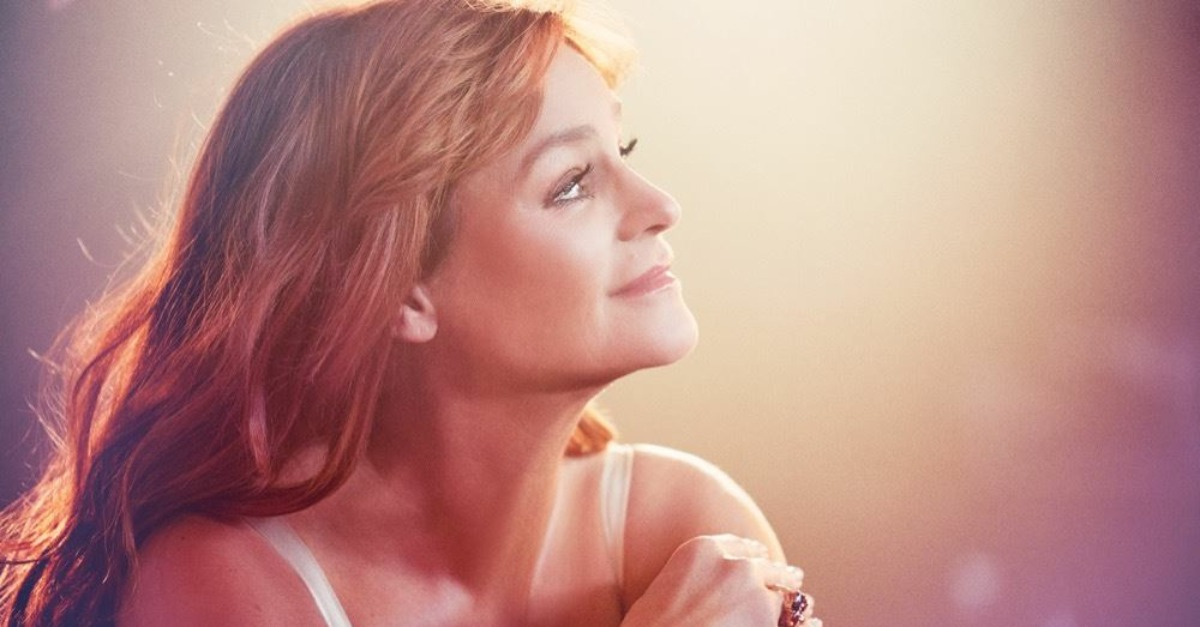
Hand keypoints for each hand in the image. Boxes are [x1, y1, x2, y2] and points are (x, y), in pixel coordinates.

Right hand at [620, 534, 818, 626]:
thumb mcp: (661, 592)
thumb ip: (691, 582)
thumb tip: (705, 595)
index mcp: (701, 550)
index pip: (739, 547)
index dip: (753, 555)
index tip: (762, 560)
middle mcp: (732, 565)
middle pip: (766, 567)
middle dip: (779, 576)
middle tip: (793, 579)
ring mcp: (755, 595)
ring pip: (783, 595)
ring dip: (791, 603)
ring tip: (804, 608)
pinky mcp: (768, 623)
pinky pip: (796, 624)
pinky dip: (806, 626)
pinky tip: (813, 625)